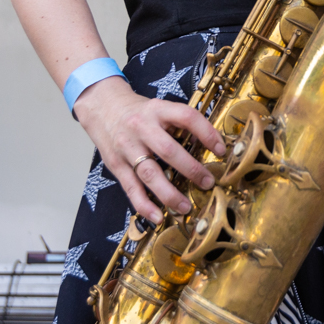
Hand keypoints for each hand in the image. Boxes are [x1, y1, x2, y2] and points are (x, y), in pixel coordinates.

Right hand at [74, 77, 226, 224]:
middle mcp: (142, 128)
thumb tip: (209, 146)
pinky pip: (131, 188)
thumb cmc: (137, 111)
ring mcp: (127, 147)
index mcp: (158, 110)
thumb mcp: (159, 108)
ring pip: (150, 173)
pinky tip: (157, 216)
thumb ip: (179, 123)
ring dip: (169, 193)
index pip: (187, 117)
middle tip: (208, 183)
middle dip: (191, 169)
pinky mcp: (116, 164)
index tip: (221, 150)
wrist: (102, 107)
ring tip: (185, 207)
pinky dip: (144, 205)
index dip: (206, 133)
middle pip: (169, 150)